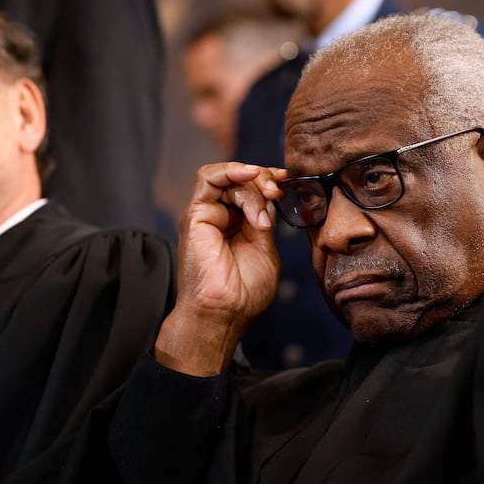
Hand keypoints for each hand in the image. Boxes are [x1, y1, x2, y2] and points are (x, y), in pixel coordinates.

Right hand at [155, 163, 287, 375]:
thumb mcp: (265, 250)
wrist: (224, 313)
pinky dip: (230, 170)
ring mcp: (206, 215)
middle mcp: (220, 218)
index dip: (270, 181)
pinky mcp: (195, 215)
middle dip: (264, 180)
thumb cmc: (244, 293)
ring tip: (267, 197)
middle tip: (278, 193)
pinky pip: (208, 178)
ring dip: (252, 181)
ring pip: (227, 177)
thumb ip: (265, 221)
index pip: (251, 190)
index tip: (289, 182)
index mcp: (237, 226)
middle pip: (241, 180)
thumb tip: (269, 198)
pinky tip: (250, 175)